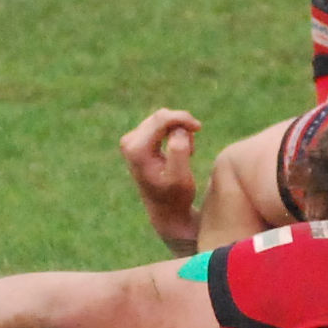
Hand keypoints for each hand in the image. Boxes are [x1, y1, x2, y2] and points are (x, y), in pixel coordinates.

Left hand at [119, 108, 203, 253]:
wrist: (165, 210)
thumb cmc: (176, 196)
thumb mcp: (181, 178)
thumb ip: (179, 152)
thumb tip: (178, 130)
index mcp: (137, 150)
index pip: (161, 120)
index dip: (182, 118)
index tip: (199, 128)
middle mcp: (129, 142)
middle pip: (161, 116)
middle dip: (181, 127)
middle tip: (193, 148)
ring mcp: (131, 140)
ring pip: (162, 119)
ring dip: (179, 132)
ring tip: (187, 154)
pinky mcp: (136, 140)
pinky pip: (160, 124)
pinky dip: (174, 133)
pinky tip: (179, 152)